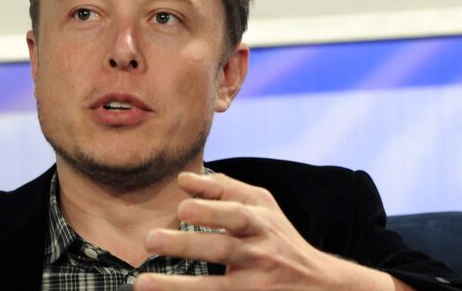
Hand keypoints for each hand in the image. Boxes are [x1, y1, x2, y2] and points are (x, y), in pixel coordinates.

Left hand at [135, 172, 405, 290]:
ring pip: (217, 289)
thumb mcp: (261, 206)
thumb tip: (183, 180)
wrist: (318, 284)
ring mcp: (255, 285)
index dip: (211, 210)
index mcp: (261, 224)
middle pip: (223, 250)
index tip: (181, 208)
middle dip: (187, 245)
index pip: (237, 215)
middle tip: (151, 240)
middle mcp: (260, 255)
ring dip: (178, 287)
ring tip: (143, 283)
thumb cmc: (278, 237)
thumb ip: (224, 190)